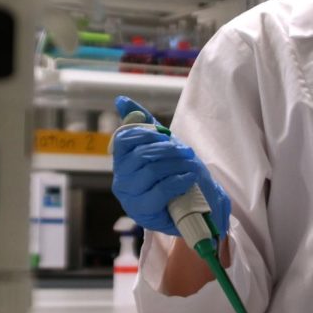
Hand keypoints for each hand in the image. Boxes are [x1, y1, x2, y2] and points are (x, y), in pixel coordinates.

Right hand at [111, 96, 231, 240]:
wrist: (192, 204)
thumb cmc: (172, 173)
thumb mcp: (159, 145)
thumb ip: (142, 124)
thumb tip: (121, 100)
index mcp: (120, 161)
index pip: (124, 139)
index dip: (147, 133)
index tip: (167, 136)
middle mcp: (120, 180)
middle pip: (141, 154)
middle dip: (168, 149)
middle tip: (186, 151)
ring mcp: (130, 198)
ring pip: (152, 170)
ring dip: (177, 164)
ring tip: (190, 163)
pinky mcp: (144, 213)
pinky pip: (161, 190)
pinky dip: (179, 180)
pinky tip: (189, 177)